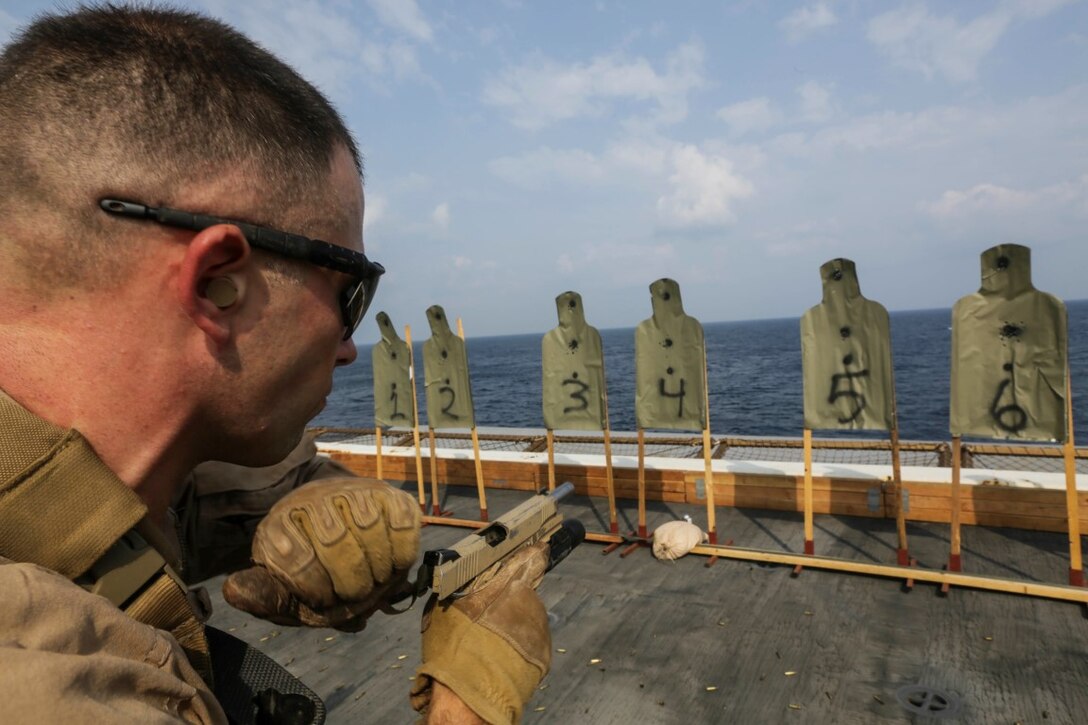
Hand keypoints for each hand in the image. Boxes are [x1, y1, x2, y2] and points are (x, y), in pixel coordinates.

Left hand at [222, 477, 419, 630]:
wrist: (342, 530)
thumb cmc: (312, 568)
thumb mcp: (284, 587)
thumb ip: (265, 595)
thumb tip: (234, 589)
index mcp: (280, 523)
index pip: (297, 559)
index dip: (315, 590)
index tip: (323, 600)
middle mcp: (314, 498)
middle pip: (337, 545)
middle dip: (350, 583)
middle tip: (354, 595)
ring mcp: (354, 492)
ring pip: (371, 533)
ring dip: (378, 571)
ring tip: (373, 581)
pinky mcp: (389, 496)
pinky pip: (402, 525)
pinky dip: (402, 553)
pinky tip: (393, 564)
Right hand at [411, 542, 550, 724]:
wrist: (469, 693)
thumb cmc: (454, 644)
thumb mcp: (446, 604)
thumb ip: (460, 583)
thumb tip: (456, 573)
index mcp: (508, 582)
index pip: (530, 557)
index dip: (532, 553)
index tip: (539, 545)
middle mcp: (530, 600)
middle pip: (522, 593)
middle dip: (508, 601)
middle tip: (485, 618)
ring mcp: (539, 627)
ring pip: (526, 619)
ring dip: (513, 625)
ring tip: (489, 642)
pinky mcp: (544, 653)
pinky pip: (530, 643)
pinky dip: (519, 648)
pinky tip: (500, 658)